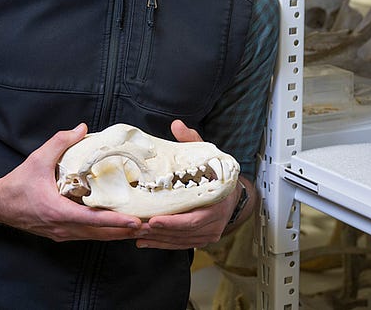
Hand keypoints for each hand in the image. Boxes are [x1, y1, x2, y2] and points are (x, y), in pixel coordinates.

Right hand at [0, 124, 145, 241]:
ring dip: (117, 234)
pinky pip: (87, 235)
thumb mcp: (38, 159)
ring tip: (140, 228)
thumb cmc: (17, 184)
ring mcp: (61, 233)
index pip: (93, 220)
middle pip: (100, 234)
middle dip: (125, 231)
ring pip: (95, 237)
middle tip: (150, 226)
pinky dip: (104, 232)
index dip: (116, 222)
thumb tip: (82, 128)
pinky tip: (117, 227)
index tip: (136, 222)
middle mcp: (62, 228)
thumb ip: (60, 142)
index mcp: (58, 212)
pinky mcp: (60, 233)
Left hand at [132, 120, 245, 249]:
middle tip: (136, 226)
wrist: (234, 195)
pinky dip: (161, 244)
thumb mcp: (208, 156)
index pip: (193, 218)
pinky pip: (180, 245)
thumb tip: (177, 125)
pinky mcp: (201, 240)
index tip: (152, 219)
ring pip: (179, 240)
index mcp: (216, 203)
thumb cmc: (217, 174)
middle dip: (158, 231)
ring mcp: (208, 234)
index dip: (172, 221)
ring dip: (157, 239)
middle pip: (183, 232)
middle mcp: (214, 223)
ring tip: (136, 233)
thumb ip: (192, 141)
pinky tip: (144, 241)